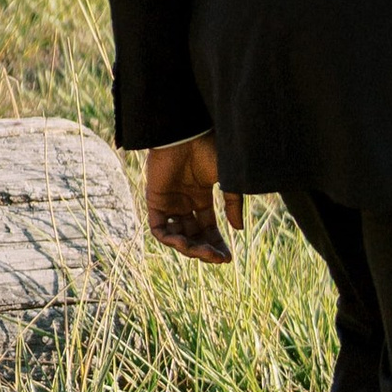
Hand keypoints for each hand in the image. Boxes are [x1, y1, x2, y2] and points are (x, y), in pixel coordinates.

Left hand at [143, 134, 238, 265]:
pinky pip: (159, 228)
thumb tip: (237, 230)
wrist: (187, 133)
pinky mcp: (154, 200)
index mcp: (200, 195)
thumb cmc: (209, 149)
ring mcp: (169, 202)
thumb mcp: (228, 179)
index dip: (216, 243)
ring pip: (176, 236)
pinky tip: (185, 243)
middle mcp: (184, 201)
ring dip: (189, 248)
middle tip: (217, 258)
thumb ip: (232, 203)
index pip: (207, 227)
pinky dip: (170, 239)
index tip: (228, 258)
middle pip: (193, 235)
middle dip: (205, 249)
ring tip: (203, 252)